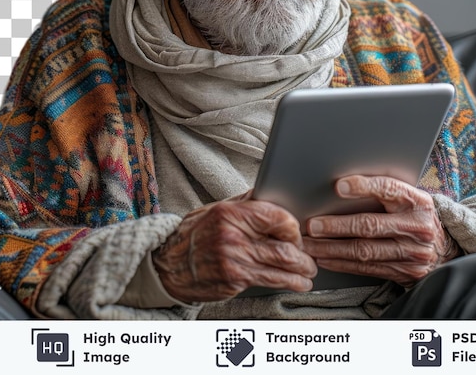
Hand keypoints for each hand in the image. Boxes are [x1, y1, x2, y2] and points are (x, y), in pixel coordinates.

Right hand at [151, 197, 317, 302]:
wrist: (167, 264)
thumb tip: (272, 193)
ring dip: (302, 271)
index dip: (294, 227)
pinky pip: (269, 281)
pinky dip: (289, 283)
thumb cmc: (193, 234)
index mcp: (231, 213)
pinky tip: (296, 282)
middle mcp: (233, 237)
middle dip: (303, 253)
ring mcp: (234, 261)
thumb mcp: (217, 209)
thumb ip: (246, 203)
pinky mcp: (233, 281)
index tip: (298, 232)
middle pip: (284, 246)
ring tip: (308, 271)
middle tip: (308, 255)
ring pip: (282, 267)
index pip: (278, 217)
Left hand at [302, 175, 460, 286]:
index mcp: (418, 201)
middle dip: (337, 226)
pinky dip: (342, 263)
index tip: (339, 186)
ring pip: (365, 251)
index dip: (363, 187)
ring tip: (310, 245)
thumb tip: (342, 184)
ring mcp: (412, 253)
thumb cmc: (417, 216)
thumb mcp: (411, 198)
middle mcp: (417, 227)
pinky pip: (368, 268)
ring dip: (332, 249)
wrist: (448, 249)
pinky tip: (325, 259)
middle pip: (370, 225)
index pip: (389, 189)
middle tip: (313, 225)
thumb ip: (386, 192)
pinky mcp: (405, 272)